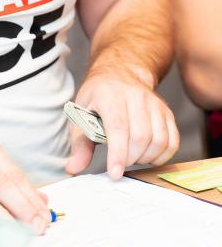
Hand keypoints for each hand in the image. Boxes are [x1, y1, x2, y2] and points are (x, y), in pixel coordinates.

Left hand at [64, 68, 179, 179]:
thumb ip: (79, 143)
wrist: (120, 72)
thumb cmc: (98, 97)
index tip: (115, 174)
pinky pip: (172, 141)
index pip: (118, 128)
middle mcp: (135, 96)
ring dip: (146, 158)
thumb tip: (73, 168)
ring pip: (159, 141)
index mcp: (109, 95)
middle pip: (140, 137)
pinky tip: (148, 155)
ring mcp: (154, 103)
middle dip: (130, 159)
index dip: (118, 154)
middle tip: (120, 161)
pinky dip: (162, 155)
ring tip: (132, 156)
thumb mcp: (82, 114)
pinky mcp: (166, 112)